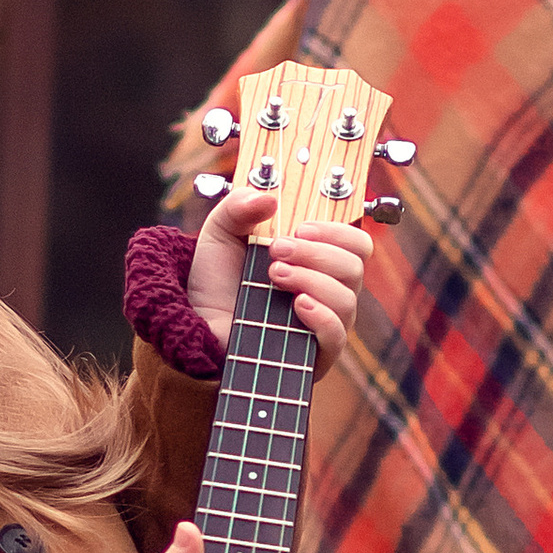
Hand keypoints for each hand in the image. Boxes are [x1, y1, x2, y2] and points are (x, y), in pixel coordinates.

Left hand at [186, 179, 375, 370]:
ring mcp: (324, 325)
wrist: (197, 327)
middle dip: (317, 253)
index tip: (300, 227)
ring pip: (347, 299)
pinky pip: (337, 335)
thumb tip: (268, 196)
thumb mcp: (221, 234)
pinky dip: (322, 316)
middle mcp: (328, 292)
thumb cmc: (216, 283)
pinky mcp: (314, 356)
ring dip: (312, 279)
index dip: (337, 230)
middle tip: (277, 251)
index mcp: (317, 261)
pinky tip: (298, 305)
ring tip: (274, 275)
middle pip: (354, 267)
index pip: (355, 243)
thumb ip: (239, 206)